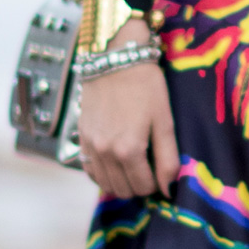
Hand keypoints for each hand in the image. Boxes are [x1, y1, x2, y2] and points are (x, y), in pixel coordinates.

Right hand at [78, 19, 179, 197]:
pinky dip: (102, 173)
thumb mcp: (164, 121)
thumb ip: (168, 159)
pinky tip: (114, 162)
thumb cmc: (146, 86)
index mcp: (129, 150)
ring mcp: (90, 145)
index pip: (144, 187)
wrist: (114, 58)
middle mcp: (105, 152)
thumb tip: (167, 190)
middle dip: (139, 185)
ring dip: (121, 182)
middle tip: (149, 169)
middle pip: (123, 189)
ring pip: (105, 183)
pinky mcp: (81, 136)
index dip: (156, 183)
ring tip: (134, 166)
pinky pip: (89, 169)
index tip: (160, 170)